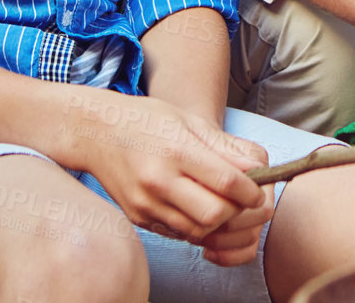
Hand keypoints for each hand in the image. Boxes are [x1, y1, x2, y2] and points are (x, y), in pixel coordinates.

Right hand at [58, 90, 268, 249]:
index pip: (226, 182)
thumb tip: (257, 170)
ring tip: (221, 203)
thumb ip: (225, 148)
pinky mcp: (138, 217)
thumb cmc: (149, 120)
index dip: (251, 192)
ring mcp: (145, 203)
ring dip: (217, 223)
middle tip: (241, 200)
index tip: (258, 191)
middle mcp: (159, 182)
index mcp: (176, 151)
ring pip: (197, 231)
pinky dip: (196, 227)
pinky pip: (177, 233)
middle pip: (214, 214)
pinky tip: (198, 208)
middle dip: (236, 211)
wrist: (96, 132)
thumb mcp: (191, 122)